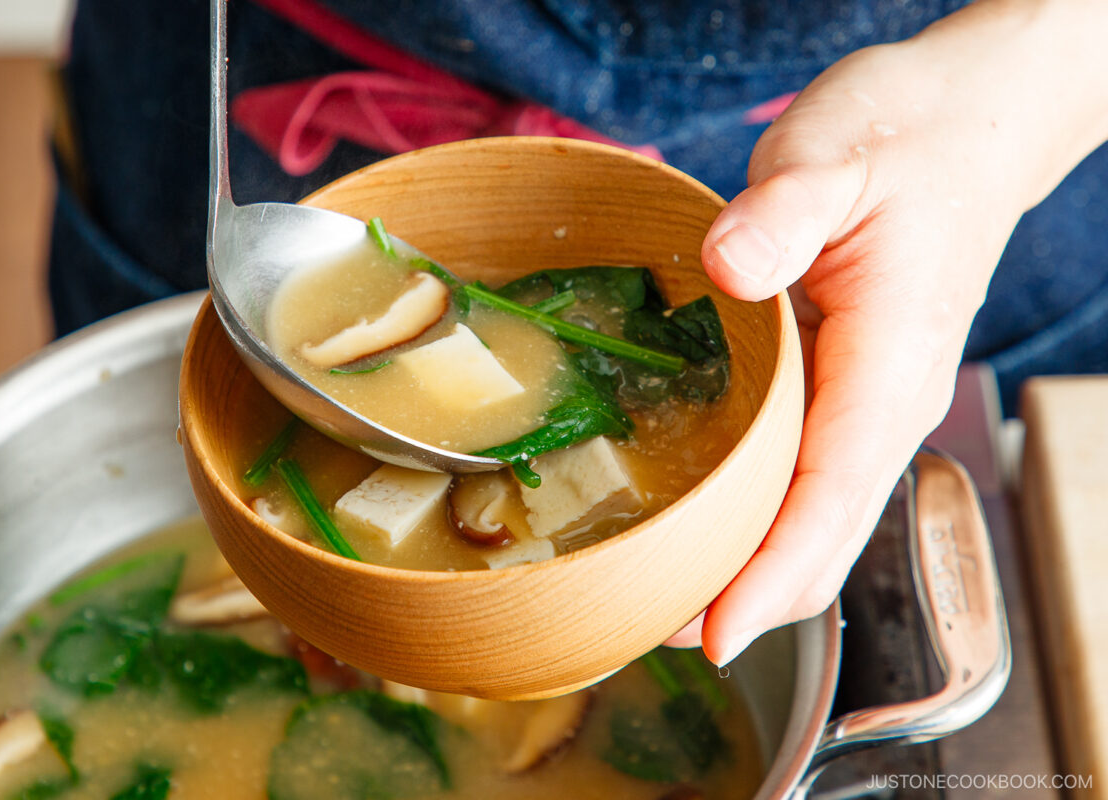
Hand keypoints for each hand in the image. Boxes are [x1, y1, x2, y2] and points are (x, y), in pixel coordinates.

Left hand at [664, 0, 1107, 662]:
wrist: (958, 129)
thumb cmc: (904, 141)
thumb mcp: (836, 156)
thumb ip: (785, 211)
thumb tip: (730, 267)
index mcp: (889, 362)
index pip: (832, 495)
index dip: (773, 572)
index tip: (716, 631)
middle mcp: (884, 403)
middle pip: (823, 535)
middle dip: (748, 597)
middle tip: (654, 631)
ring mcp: (866, 403)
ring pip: (815, 519)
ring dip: (749, 570)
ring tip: (662, 601)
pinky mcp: (843, 390)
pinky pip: (804, 480)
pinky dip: (755, 522)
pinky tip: (702, 526)